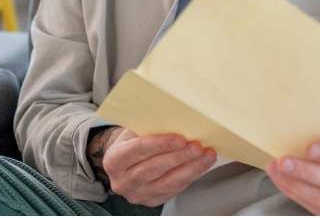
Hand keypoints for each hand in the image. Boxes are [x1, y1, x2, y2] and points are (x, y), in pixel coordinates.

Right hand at [97, 128, 216, 206]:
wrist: (124, 164)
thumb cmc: (130, 143)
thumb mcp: (132, 132)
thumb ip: (148, 128)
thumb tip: (175, 119)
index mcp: (114, 160)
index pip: (139, 150)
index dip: (161, 144)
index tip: (180, 138)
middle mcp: (123, 181)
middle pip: (155, 168)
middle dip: (180, 156)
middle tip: (198, 146)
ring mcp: (137, 194)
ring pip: (168, 182)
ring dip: (191, 168)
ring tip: (206, 155)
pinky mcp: (151, 201)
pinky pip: (174, 190)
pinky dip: (189, 177)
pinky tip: (199, 166)